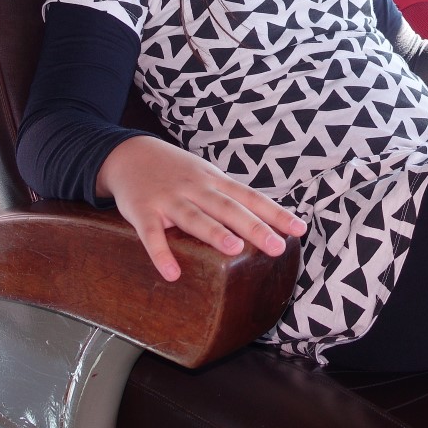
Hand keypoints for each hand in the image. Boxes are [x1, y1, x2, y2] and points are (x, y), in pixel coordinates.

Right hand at [97, 135, 306, 281]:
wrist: (128, 154)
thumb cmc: (176, 171)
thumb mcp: (206, 176)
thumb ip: (231, 197)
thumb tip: (266, 222)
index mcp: (215, 181)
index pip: (250, 197)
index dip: (275, 213)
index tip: (299, 229)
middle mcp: (196, 188)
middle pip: (228, 207)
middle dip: (253, 226)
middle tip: (276, 246)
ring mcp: (168, 199)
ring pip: (194, 217)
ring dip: (213, 232)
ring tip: (234, 248)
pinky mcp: (142, 211)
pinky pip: (151, 235)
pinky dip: (161, 254)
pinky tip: (172, 273)